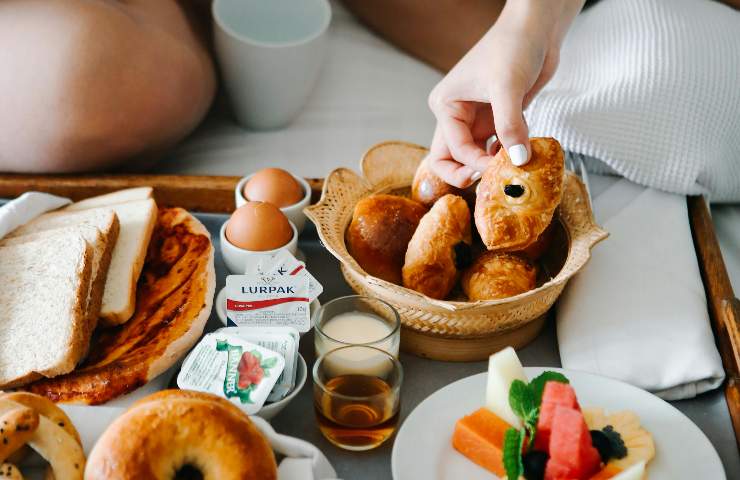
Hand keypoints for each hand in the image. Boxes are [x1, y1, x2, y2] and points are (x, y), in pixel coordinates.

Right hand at [427, 0, 583, 186]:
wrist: (537, 28)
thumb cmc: (513, 47)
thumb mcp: (508, 87)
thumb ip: (510, 126)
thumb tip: (517, 160)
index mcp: (446, 106)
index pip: (454, 148)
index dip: (475, 162)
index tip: (499, 167)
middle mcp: (457, 115)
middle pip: (451, 159)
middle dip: (468, 172)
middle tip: (488, 181)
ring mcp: (477, 119)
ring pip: (475, 156)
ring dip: (492, 165)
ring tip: (511, 167)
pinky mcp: (498, 120)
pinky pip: (498, 147)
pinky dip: (510, 152)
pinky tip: (524, 148)